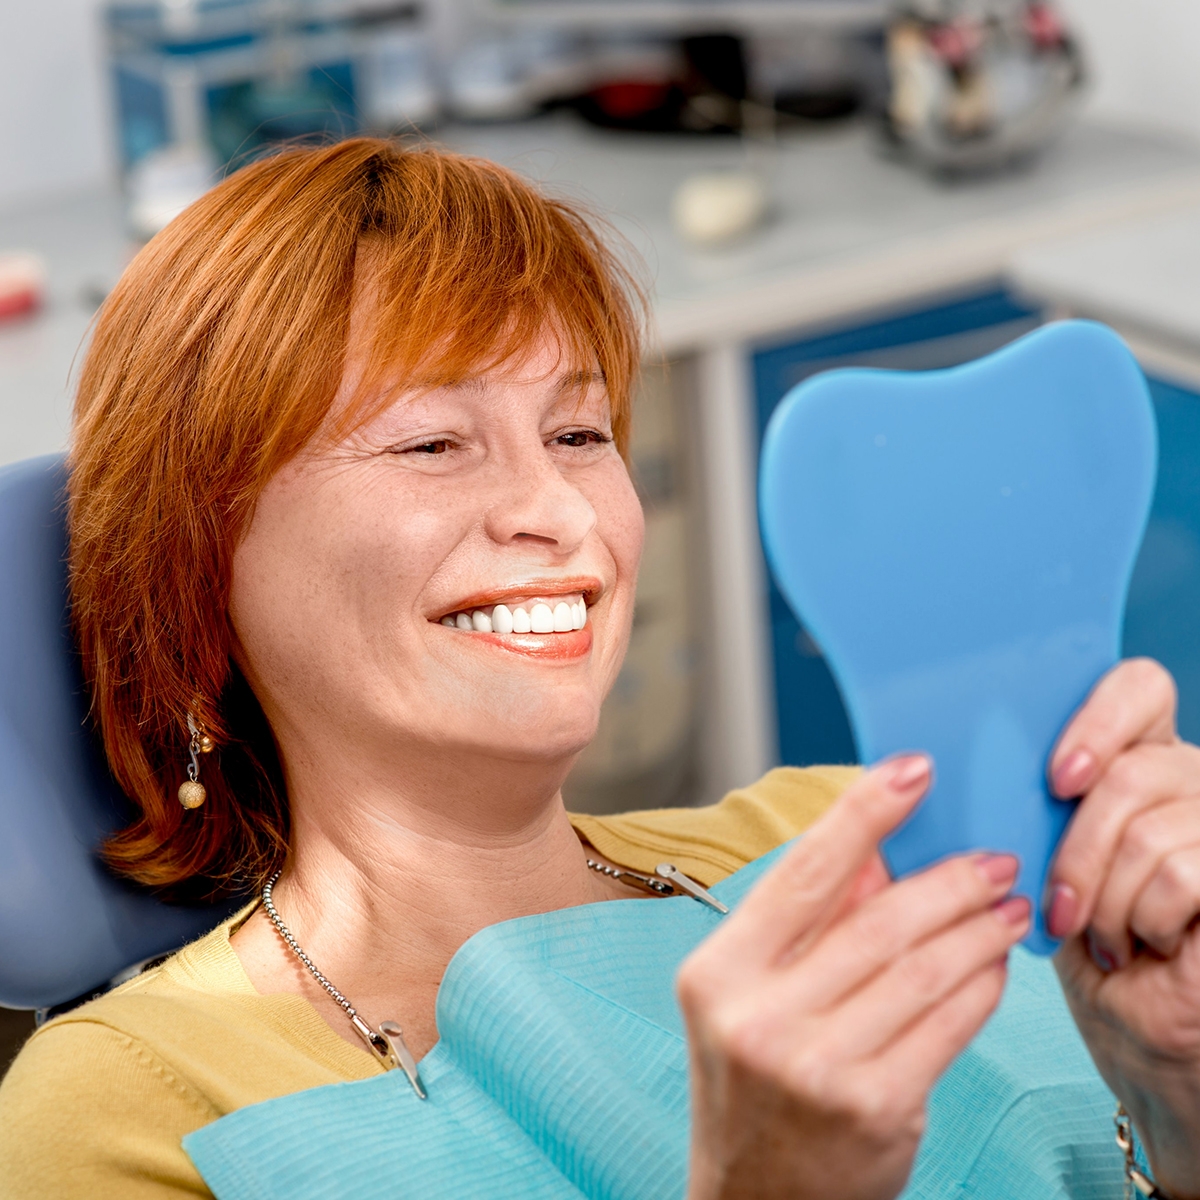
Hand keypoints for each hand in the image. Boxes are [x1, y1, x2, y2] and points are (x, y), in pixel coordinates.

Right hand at [678, 756, 1029, 1199]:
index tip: (912, 770)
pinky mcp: (876, 1110)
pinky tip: (995, 966)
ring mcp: (817, 1068)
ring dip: (978, 929)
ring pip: (922, 970)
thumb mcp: (752, 996)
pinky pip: (948, 1025)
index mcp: (718, 972)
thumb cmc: (754, 1085)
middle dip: (948, 880)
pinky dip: (982, 986)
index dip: (863, 813)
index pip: (802, 874)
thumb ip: (808, 924)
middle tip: (992, 858)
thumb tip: (882, 852)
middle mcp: (759, 1017)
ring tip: (1008, 905)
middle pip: (877, 922)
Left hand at [1047, 658, 1199, 1195]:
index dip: (1100, 719)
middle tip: (1060, 903)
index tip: (1056, 778)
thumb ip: (1016, 794)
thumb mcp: (1038, 853)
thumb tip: (925, 759)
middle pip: (1134, 771)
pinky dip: (1146, 921)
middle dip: (1079, 850)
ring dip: (1108, 899)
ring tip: (1102, 933)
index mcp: (1138, 752)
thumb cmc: (1078, 936)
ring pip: (1151, 829)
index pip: (1139, 685)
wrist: (1135, 1030)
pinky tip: (1142, 945)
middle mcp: (1190, 778)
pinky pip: (1183, 876)